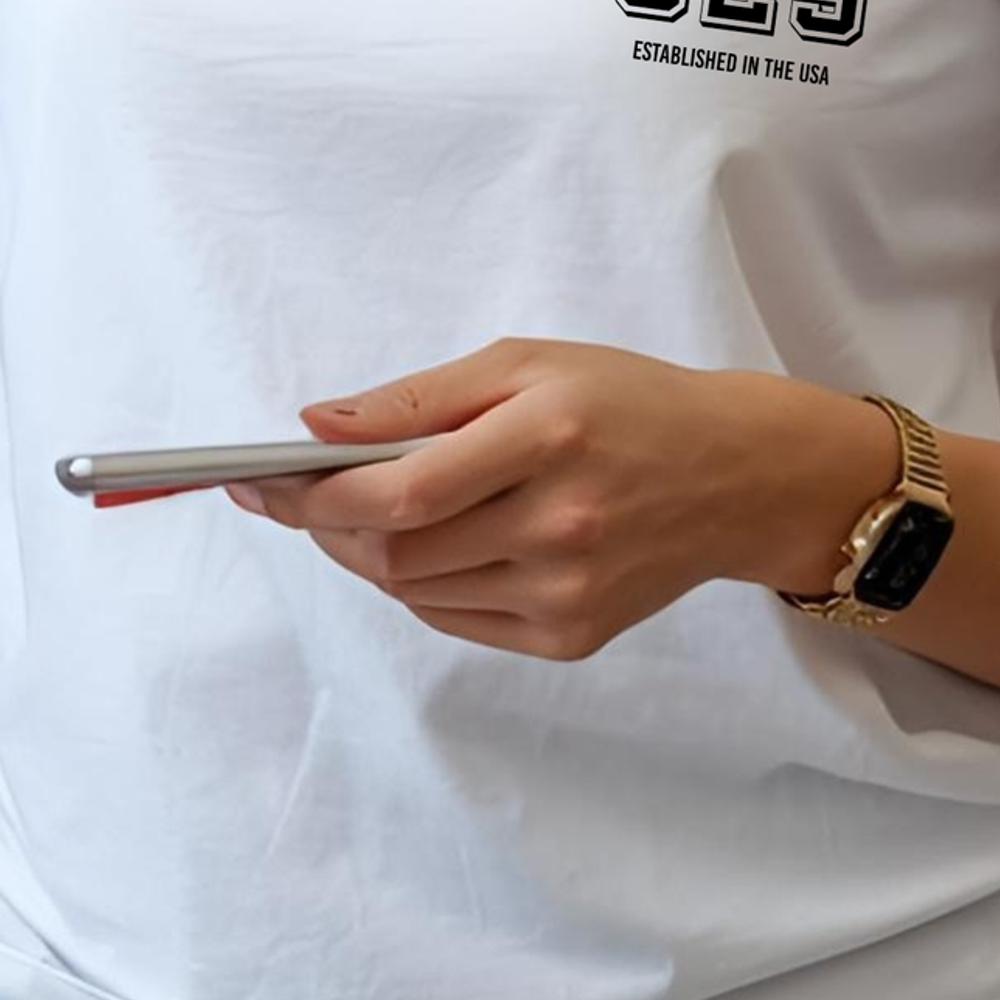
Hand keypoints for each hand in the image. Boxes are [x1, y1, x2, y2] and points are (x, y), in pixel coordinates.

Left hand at [229, 340, 891, 660]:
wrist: (735, 475)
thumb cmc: (624, 402)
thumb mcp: (524, 363)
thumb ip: (415, 398)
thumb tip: (317, 426)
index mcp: (548, 438)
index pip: (403, 490)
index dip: (318, 495)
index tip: (264, 481)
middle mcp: (562, 525)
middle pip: (396, 552)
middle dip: (325, 527)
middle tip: (293, 496)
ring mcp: (569, 591)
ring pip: (415, 591)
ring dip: (365, 554)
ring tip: (359, 512)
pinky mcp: (572, 636)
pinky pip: (455, 618)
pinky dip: (417, 584)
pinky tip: (425, 544)